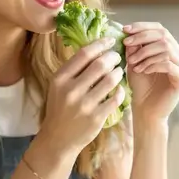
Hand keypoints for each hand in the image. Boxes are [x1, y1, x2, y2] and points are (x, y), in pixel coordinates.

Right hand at [39, 37, 126, 155]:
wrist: (58, 139)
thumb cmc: (60, 108)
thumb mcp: (59, 87)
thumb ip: (73, 69)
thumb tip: (95, 48)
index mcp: (60, 78)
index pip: (84, 54)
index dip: (100, 44)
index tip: (110, 40)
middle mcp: (71, 90)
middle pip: (100, 64)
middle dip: (113, 57)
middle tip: (117, 57)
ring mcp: (84, 105)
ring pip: (111, 80)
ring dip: (118, 73)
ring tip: (118, 72)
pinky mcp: (96, 118)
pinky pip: (116, 98)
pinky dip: (121, 91)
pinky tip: (120, 90)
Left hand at [122, 22, 178, 124]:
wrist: (146, 110)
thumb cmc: (141, 87)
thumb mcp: (134, 62)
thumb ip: (134, 47)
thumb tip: (130, 31)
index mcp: (171, 48)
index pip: (160, 29)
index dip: (142, 26)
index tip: (125, 30)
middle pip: (164, 35)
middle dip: (142, 38)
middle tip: (127, 44)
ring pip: (166, 48)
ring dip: (145, 53)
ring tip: (133, 63)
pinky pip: (168, 64)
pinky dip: (152, 64)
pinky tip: (143, 71)